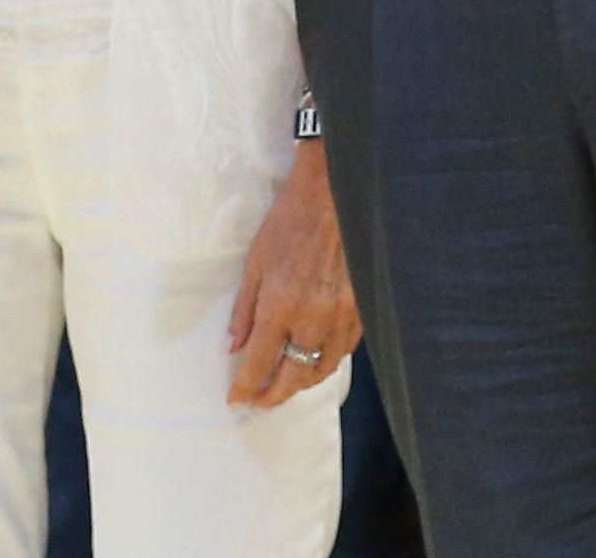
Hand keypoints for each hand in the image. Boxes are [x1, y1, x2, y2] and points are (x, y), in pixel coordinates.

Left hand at [226, 135, 360, 406]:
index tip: (236, 400)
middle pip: (293, 376)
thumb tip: (233, 347)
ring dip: (303, 383)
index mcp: (280, 304)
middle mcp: (312, 316)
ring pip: (323, 367)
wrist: (334, 193)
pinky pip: (345, 348)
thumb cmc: (290, 222)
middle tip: (260, 402)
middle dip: (274, 396)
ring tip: (287, 386)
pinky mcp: (362, 305)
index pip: (259, 364)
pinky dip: (327, 360)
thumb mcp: (256, 262)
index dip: (245, 388)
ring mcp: (341, 313)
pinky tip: (315, 360)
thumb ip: (244, 310)